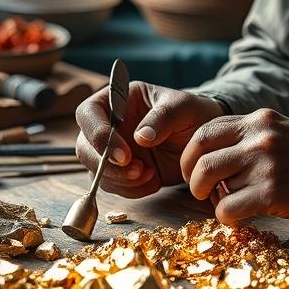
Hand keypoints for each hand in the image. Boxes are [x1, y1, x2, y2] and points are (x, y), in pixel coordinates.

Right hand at [75, 81, 226, 197]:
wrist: (205, 141)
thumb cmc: (193, 114)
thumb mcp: (184, 108)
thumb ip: (163, 118)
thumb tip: (140, 137)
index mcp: (118, 99)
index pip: (88, 112)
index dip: (97, 134)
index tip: (123, 154)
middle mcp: (109, 124)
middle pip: (84, 147)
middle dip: (107, 165)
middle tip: (138, 170)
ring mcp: (112, 150)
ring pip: (95, 171)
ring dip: (120, 180)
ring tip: (150, 174)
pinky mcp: (121, 172)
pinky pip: (113, 186)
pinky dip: (131, 190)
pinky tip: (153, 180)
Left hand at [180, 108, 288, 223]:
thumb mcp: (281, 131)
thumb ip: (248, 136)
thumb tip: (212, 158)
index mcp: (258, 120)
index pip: (204, 132)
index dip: (190, 155)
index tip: (194, 170)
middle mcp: (258, 138)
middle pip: (201, 159)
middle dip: (194, 181)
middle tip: (201, 193)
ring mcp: (264, 165)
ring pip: (214, 187)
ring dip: (216, 201)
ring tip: (232, 204)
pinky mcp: (271, 193)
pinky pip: (227, 210)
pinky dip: (227, 218)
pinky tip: (241, 217)